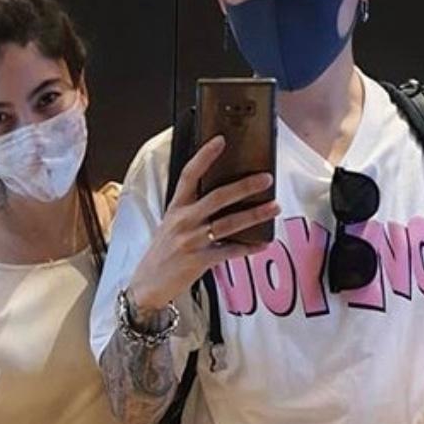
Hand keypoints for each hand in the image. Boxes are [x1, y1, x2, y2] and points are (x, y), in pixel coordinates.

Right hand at [127, 136, 280, 314]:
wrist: (148, 283)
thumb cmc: (163, 252)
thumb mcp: (171, 224)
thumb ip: (192, 209)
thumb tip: (223, 196)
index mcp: (176, 207)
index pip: (189, 175)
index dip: (205, 156)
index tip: (221, 141)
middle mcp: (183, 221)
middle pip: (218, 197)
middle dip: (245, 186)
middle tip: (266, 178)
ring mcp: (192, 241)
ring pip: (229, 223)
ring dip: (255, 215)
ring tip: (274, 207)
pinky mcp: (199, 261)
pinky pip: (229, 252)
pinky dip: (248, 248)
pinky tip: (264, 244)